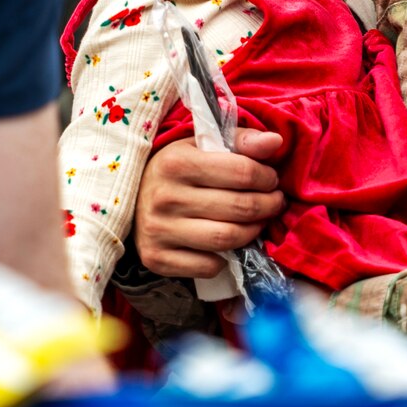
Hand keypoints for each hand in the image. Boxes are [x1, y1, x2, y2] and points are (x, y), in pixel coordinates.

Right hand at [133, 129, 283, 278]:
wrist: (130, 199)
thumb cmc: (174, 170)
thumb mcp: (200, 146)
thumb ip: (240, 141)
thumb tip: (275, 142)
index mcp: (177, 162)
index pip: (242, 172)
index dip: (266, 177)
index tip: (270, 179)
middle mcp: (165, 196)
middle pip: (239, 207)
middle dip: (268, 205)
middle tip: (274, 202)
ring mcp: (158, 230)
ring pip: (227, 238)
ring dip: (253, 232)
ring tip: (258, 222)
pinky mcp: (156, 258)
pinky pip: (208, 266)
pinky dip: (226, 259)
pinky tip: (227, 245)